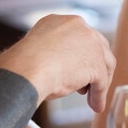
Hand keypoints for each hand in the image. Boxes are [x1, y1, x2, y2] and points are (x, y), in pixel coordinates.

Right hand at [0, 14, 115, 112]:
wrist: (26, 69)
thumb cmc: (25, 66)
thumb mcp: (40, 53)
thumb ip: (54, 55)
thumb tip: (63, 71)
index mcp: (62, 22)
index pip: (82, 37)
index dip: (82, 55)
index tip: (78, 70)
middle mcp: (79, 26)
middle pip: (98, 47)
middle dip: (94, 66)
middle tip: (87, 84)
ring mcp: (90, 43)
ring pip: (103, 63)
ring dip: (98, 82)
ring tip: (92, 99)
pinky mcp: (96, 63)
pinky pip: (101, 82)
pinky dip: (99, 95)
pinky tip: (95, 106)